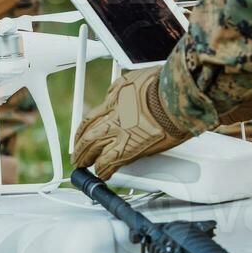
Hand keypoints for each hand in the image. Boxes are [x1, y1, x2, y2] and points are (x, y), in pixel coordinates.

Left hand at [72, 66, 196, 178]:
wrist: (174, 98)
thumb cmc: (162, 85)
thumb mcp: (134, 78)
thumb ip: (121, 88)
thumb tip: (115, 91)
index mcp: (113, 101)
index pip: (90, 118)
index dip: (83, 130)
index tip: (81, 135)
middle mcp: (112, 118)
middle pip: (87, 136)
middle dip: (80, 147)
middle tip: (77, 154)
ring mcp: (119, 134)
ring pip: (93, 150)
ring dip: (86, 159)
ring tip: (84, 166)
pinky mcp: (129, 149)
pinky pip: (109, 163)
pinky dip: (104, 170)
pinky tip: (102, 174)